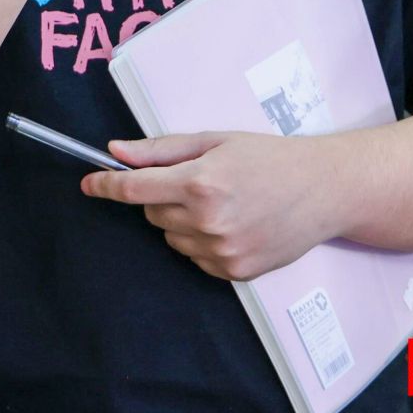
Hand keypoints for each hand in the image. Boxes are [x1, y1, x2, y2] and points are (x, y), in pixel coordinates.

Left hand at [82, 130, 338, 281]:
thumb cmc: (271, 158)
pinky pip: (195, 258)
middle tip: (194, 181)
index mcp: (201, 182)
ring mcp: (222, 251)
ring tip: (221, 202)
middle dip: (160, 198)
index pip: (134, 190)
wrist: (323, 190)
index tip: (89, 184)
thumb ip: (161, 150)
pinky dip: (201, 242)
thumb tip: (116, 152)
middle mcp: (208, 220)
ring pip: (171, 238)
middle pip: (151, 215)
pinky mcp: (234, 272)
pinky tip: (232, 223)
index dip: (105, 186)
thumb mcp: (215, 141)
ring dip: (181, 221)